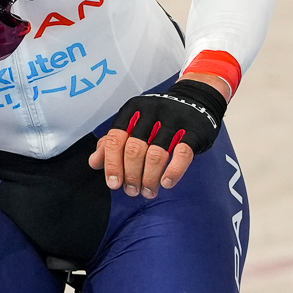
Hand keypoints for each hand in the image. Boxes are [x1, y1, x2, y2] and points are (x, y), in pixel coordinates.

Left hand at [87, 77, 226, 197]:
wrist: (197, 100)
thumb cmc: (160, 118)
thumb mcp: (134, 124)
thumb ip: (113, 142)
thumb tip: (95, 162)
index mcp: (133, 110)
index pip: (115, 139)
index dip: (112, 164)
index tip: (114, 184)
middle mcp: (152, 112)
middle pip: (134, 149)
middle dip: (131, 175)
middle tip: (132, 191)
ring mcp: (174, 120)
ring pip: (156, 155)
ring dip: (150, 179)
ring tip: (148, 192)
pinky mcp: (194, 130)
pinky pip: (182, 154)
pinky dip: (173, 172)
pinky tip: (166, 183)